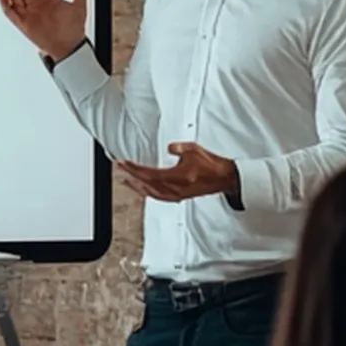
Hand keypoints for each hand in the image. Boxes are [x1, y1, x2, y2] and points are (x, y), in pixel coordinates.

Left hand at [118, 143, 241, 204]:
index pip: (149, 174)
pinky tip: (144, 190)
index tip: (124, 163)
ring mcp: (177, 195)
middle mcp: (175, 189)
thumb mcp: (193, 150)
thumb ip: (177, 148)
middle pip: (146, 185)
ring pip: (151, 193)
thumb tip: (168, 148)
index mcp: (177, 177)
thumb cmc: (211, 165)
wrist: (224, 178)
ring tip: (127, 180)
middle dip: (132, 177)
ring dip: (137, 186)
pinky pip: (159, 197)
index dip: (134, 169)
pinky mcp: (180, 197)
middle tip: (121, 170)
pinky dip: (148, 193)